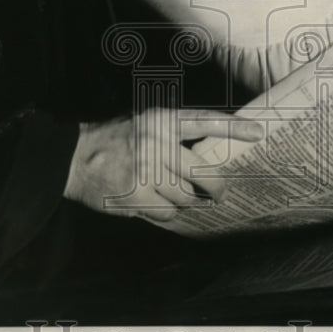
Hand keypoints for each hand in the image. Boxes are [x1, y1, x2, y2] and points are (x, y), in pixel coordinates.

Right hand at [62, 108, 263, 221]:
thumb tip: (209, 154)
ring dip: (185, 200)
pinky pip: (166, 211)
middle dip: (216, 187)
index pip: (205, 121)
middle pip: (202, 174)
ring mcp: (146, 172)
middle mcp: (157, 144)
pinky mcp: (135, 196)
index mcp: (162, 120)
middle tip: (219, 192)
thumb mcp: (145, 121)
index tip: (258, 132)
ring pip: (185, 196)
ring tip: (172, 193)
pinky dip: (166, 211)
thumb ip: (174, 133)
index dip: (234, 127)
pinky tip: (154, 202)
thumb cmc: (115, 137)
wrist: (74, 157)